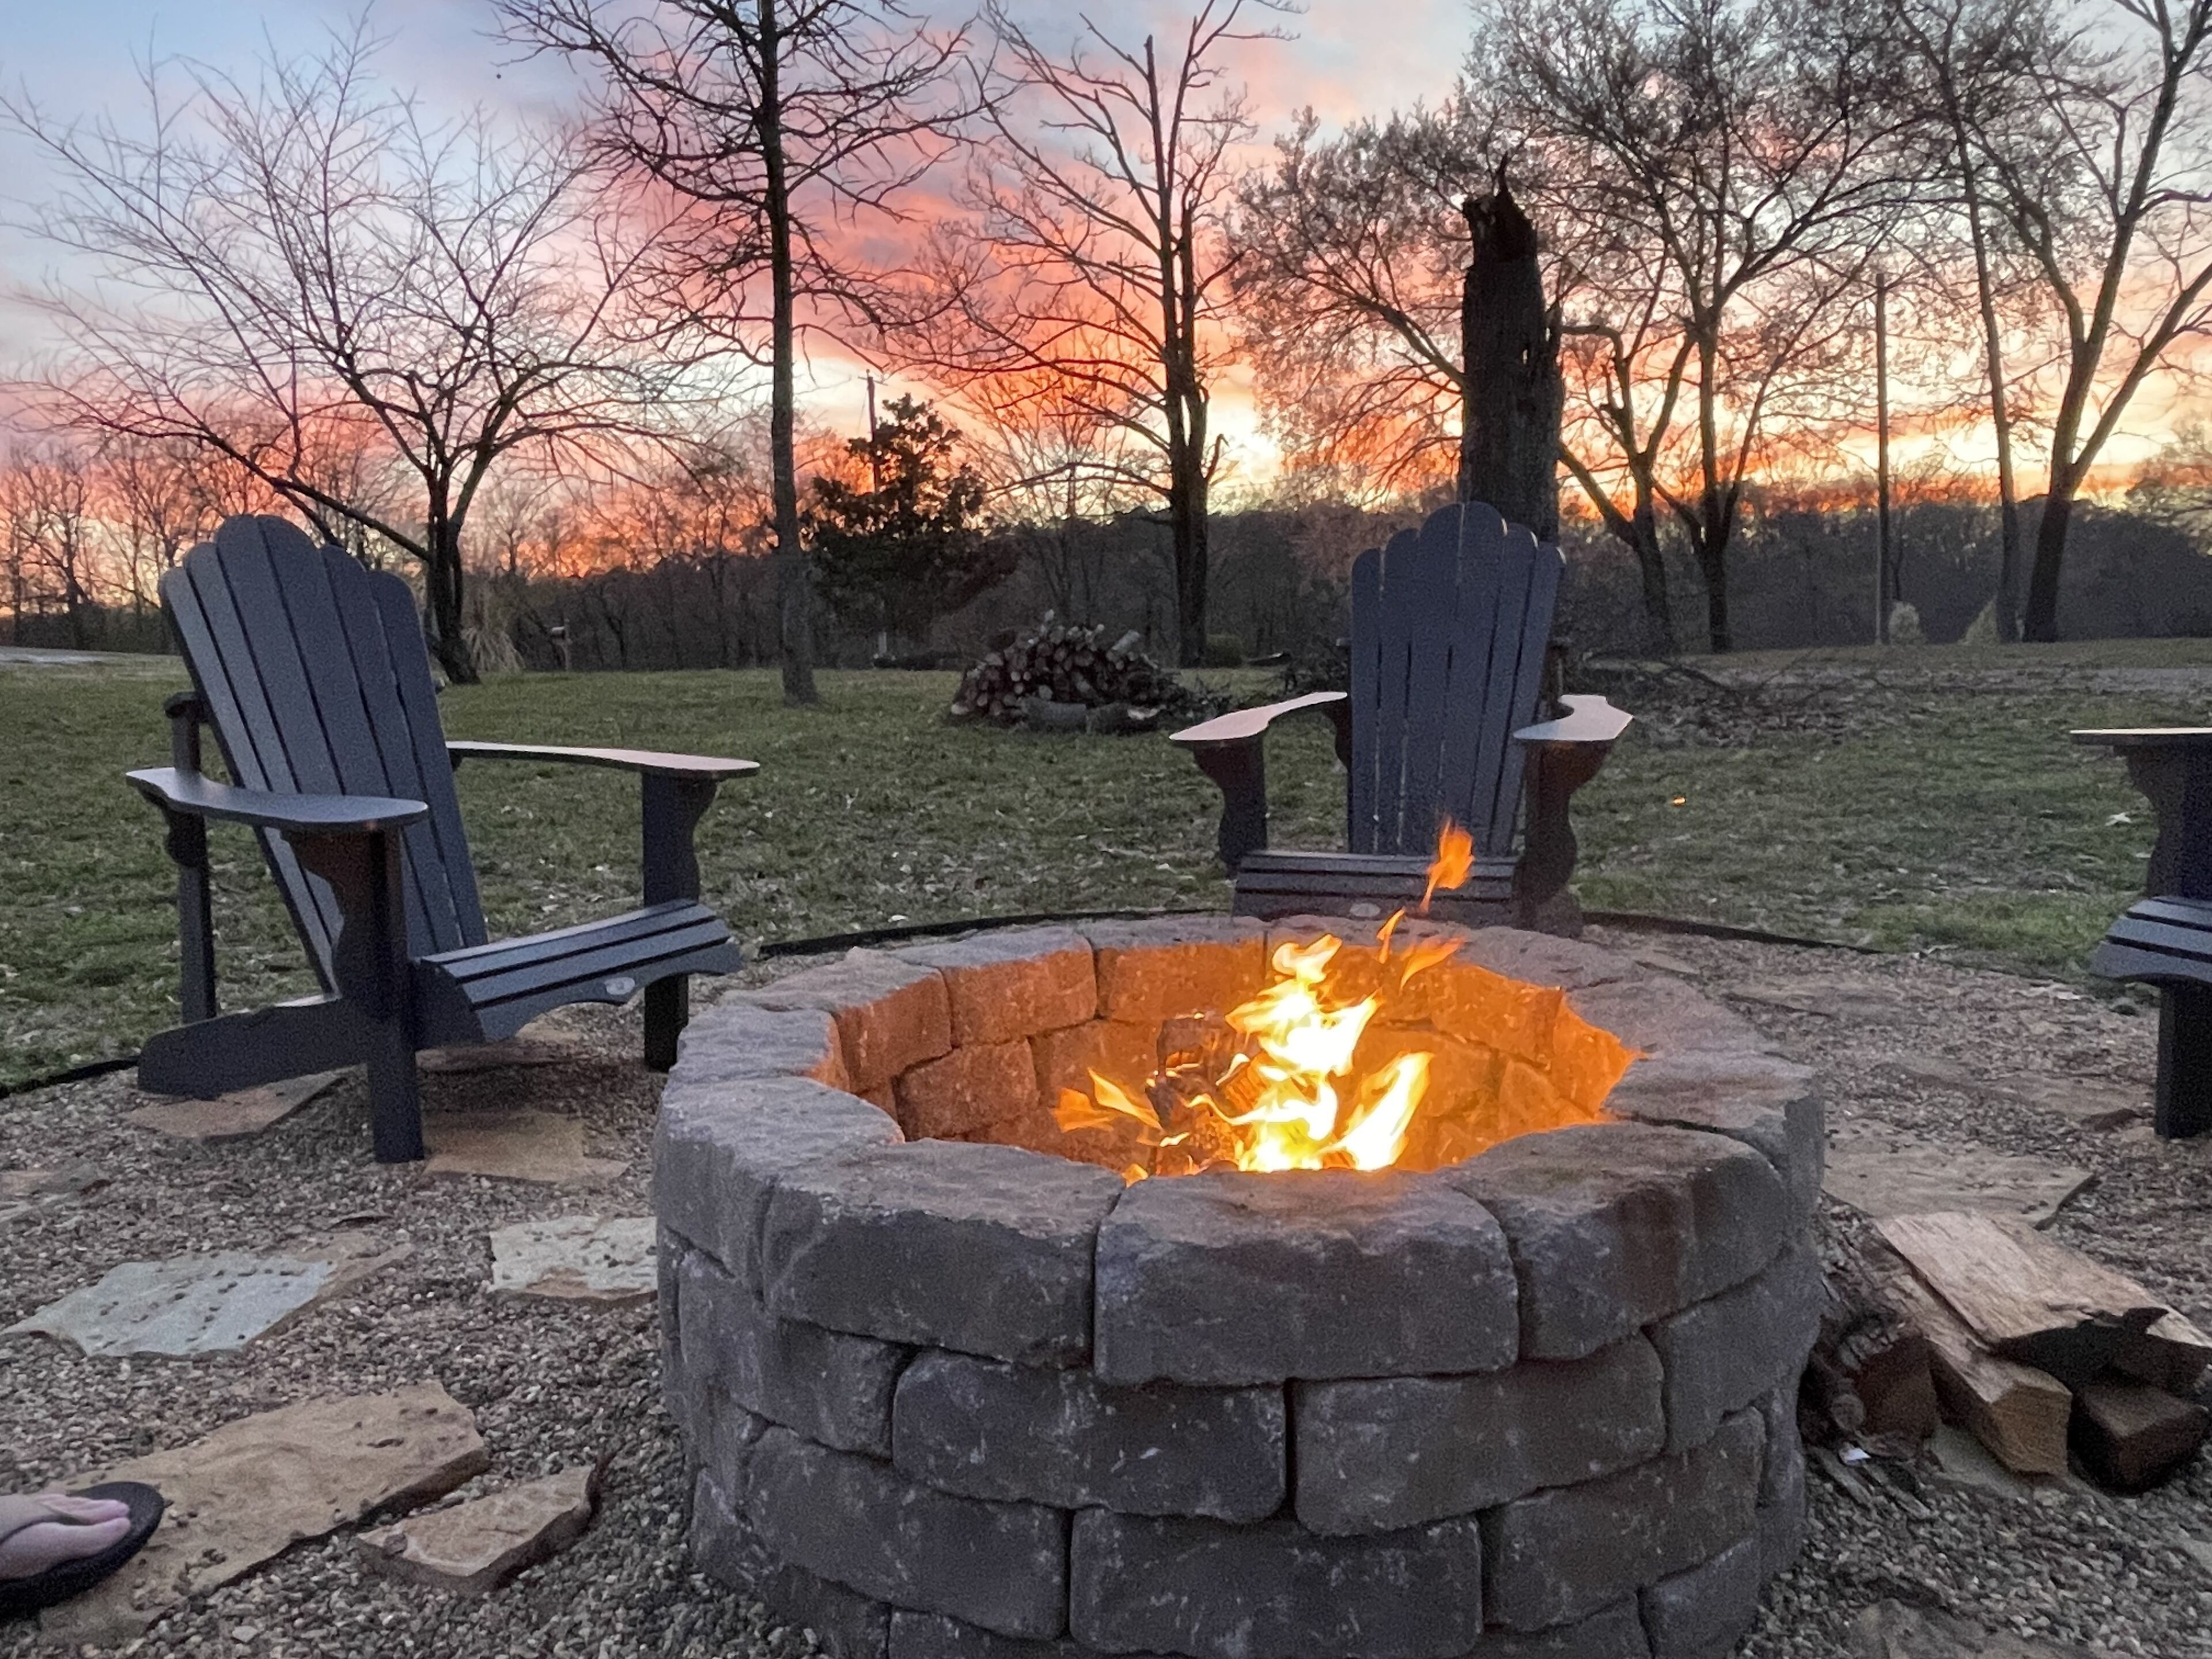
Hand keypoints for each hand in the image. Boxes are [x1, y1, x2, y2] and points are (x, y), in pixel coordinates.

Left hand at [0, 1494, 131, 1579]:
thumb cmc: (14, 1545)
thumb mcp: (54, 1544)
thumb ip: (89, 1537)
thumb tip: (126, 1524)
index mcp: (61, 1515)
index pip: (90, 1514)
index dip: (107, 1514)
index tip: (127, 1512)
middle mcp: (45, 1509)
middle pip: (75, 1506)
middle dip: (96, 1507)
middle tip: (116, 1506)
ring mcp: (24, 1510)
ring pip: (55, 1504)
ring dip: (74, 1504)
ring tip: (84, 1502)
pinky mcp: (7, 1515)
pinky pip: (36, 1505)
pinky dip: (48, 1504)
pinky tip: (45, 1505)